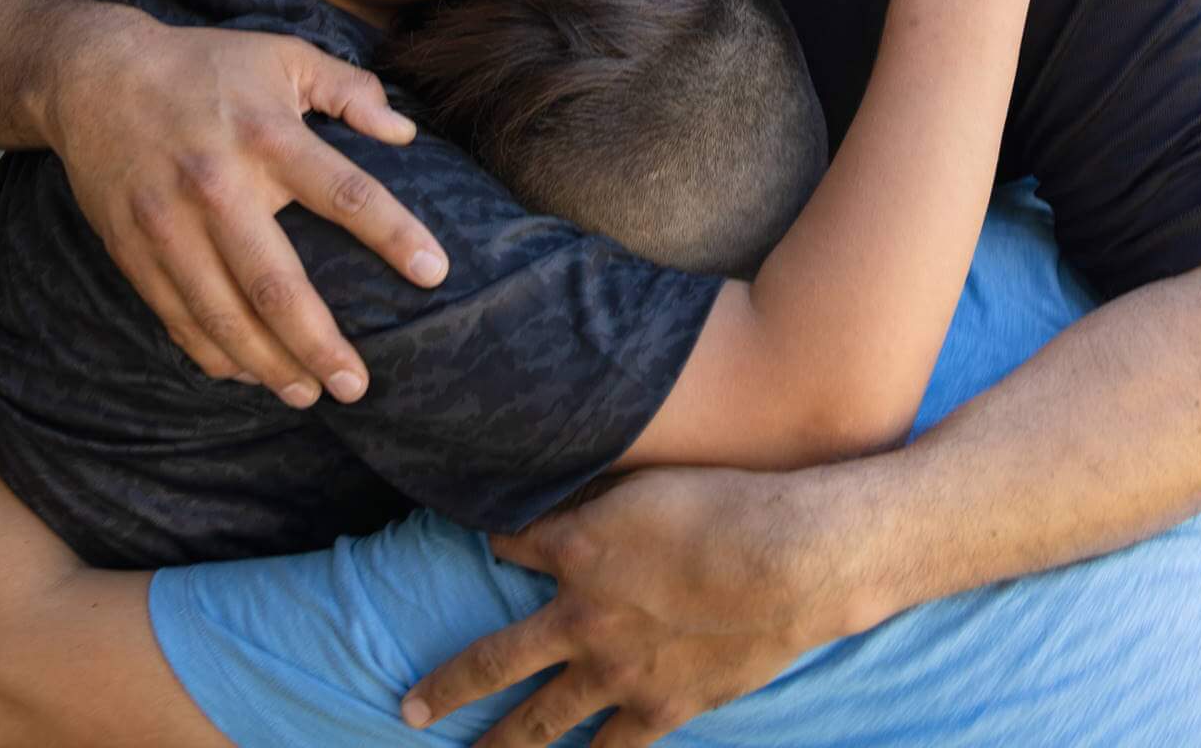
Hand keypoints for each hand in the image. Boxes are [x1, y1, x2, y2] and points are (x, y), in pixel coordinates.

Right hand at [46, 9, 448, 406]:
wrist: (92, 75)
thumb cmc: (206, 66)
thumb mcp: (284, 54)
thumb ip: (351, 89)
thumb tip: (407, 132)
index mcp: (267, 136)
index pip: (345, 193)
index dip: (394, 234)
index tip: (434, 273)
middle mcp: (217, 186)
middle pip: (275, 284)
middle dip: (319, 343)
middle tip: (358, 385)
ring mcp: (168, 225)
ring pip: (222, 315)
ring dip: (268, 365)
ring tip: (309, 395)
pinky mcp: (132, 250)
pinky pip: (177, 318)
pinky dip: (214, 354)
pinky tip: (249, 375)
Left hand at [404, 467, 872, 747]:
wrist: (792, 564)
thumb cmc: (729, 504)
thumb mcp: (652, 480)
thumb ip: (601, 497)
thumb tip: (566, 496)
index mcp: (575, 552)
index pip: (509, 547)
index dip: (494, 545)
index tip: (486, 546)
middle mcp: (581, 620)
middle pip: (493, 661)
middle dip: (447, 687)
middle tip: (408, 712)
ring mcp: (618, 674)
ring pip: (541, 722)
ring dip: (502, 745)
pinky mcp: (663, 709)